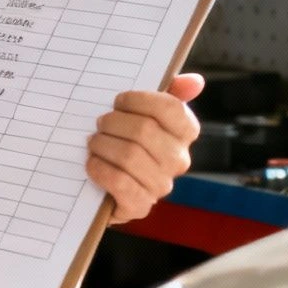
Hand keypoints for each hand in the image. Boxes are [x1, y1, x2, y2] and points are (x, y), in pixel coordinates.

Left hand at [87, 74, 203, 223]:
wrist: (106, 184)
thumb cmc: (126, 138)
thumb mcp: (144, 112)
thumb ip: (169, 92)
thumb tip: (195, 82)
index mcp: (184, 132)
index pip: (171, 108)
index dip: (139, 100)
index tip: (119, 101)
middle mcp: (178, 159)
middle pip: (144, 130)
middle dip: (113, 123)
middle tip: (100, 124)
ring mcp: (160, 185)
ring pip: (129, 155)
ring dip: (103, 145)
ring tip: (94, 143)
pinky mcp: (140, 206)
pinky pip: (120, 182)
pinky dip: (100, 169)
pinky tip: (93, 163)